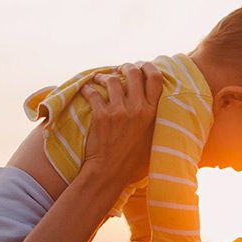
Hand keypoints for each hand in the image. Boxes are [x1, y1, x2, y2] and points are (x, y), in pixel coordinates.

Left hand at [80, 63, 162, 186]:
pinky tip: (86, 90)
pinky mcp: (101, 115)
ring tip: (100, 79)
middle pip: (133, 72)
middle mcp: (137, 109)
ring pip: (112, 80)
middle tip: (120, 70)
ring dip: (105, 77)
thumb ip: (155, 122)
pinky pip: (93, 93)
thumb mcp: (153, 140)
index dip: (148, 67)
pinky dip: (88, 89)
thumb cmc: (133, 162)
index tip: (141, 67)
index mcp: (152, 113)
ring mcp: (119, 111)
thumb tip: (154, 108)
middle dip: (126, 67)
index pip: (155, 79)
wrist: (111, 173)